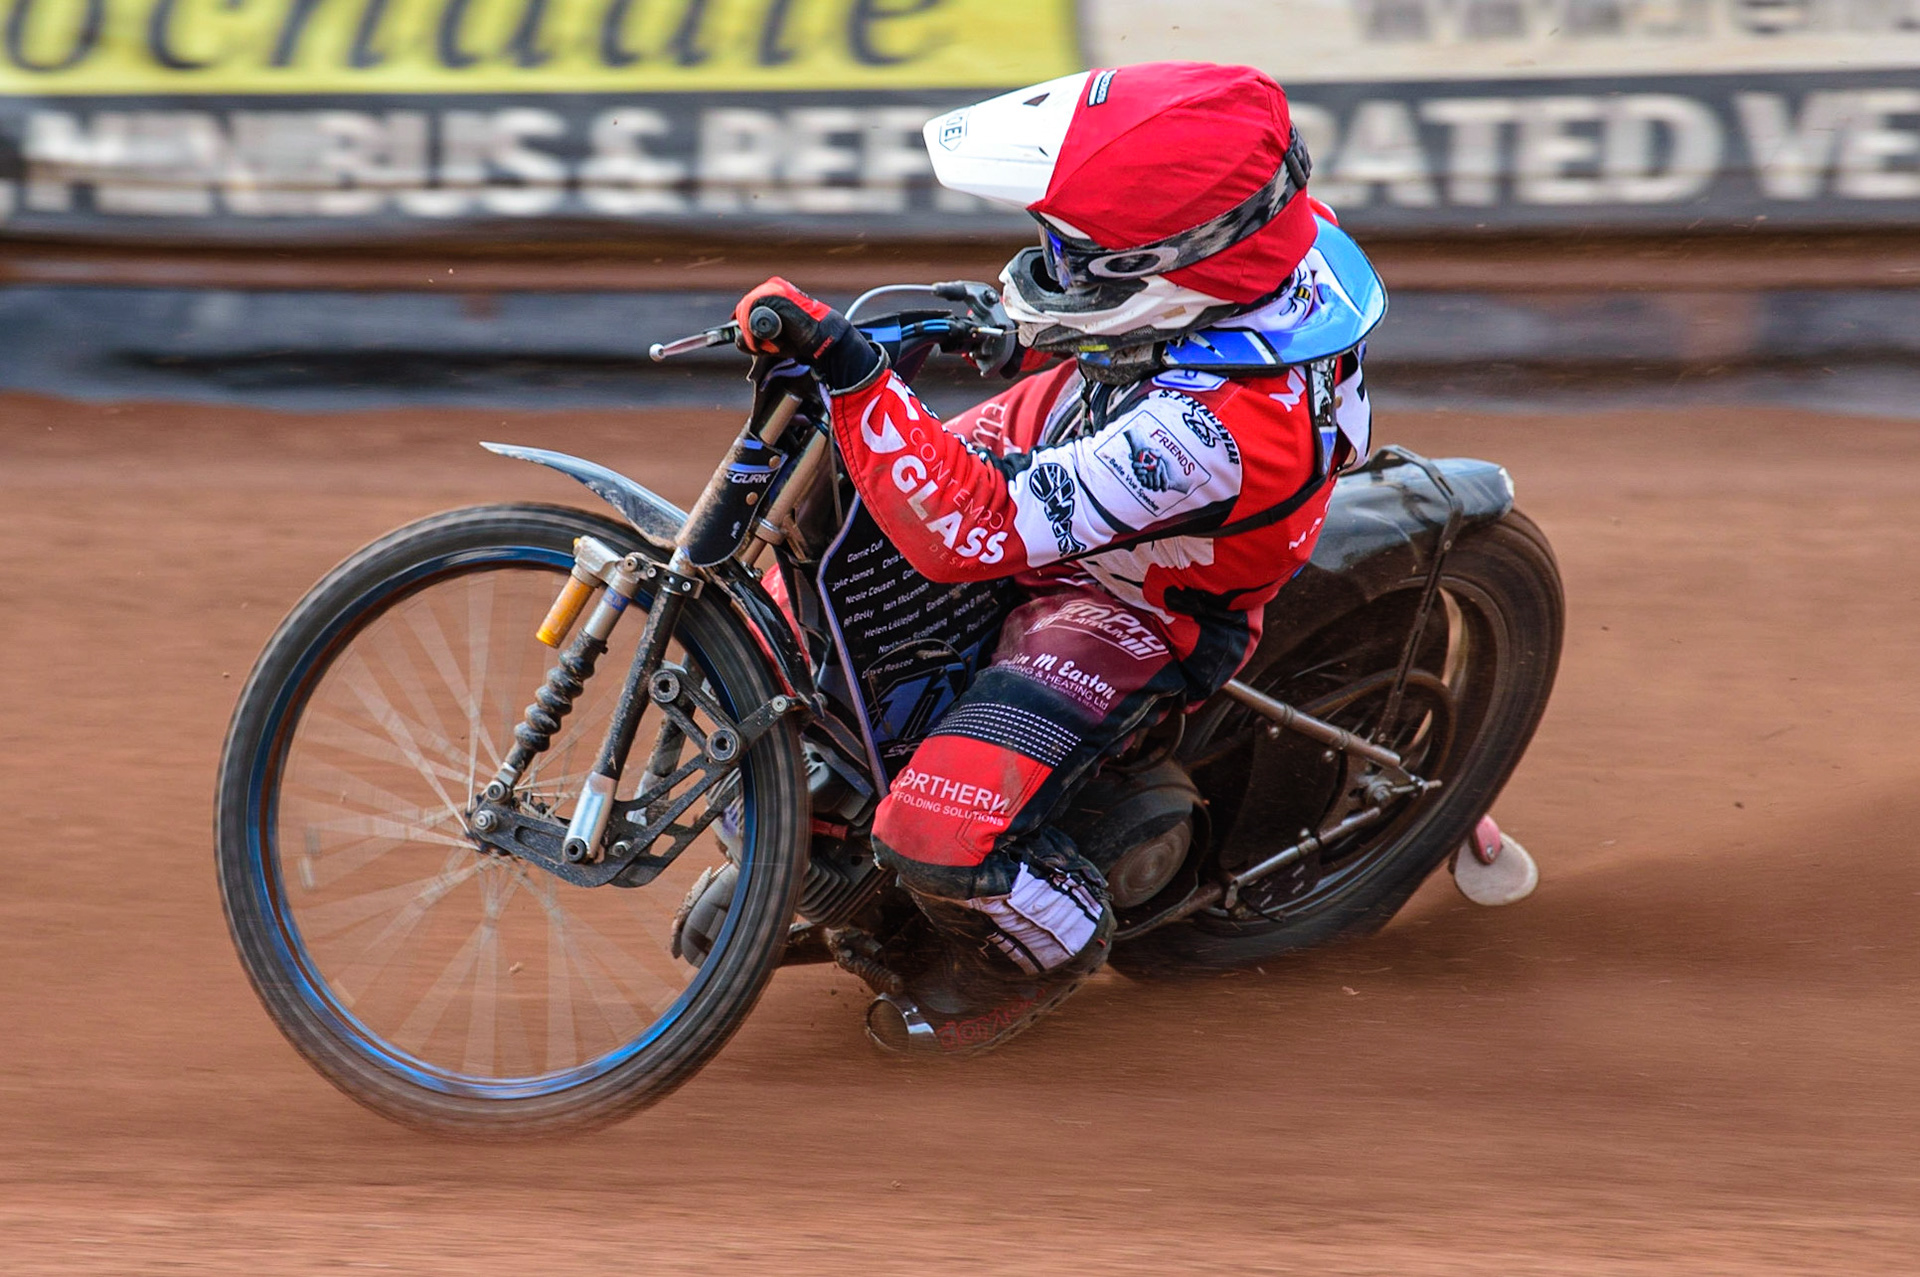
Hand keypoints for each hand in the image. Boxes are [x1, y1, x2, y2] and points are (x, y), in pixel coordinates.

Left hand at [730, 277, 880, 389]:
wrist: (820, 337)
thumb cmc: (799, 339)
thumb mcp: (772, 341)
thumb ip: (752, 340)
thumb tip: (737, 339)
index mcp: (772, 293)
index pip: (746, 306)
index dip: (741, 322)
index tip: (744, 338)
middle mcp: (771, 288)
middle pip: (743, 308)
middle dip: (747, 331)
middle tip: (759, 347)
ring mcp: (771, 290)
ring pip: (746, 312)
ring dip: (752, 333)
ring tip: (768, 344)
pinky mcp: (772, 296)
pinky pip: (751, 313)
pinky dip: (754, 332)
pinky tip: (769, 340)